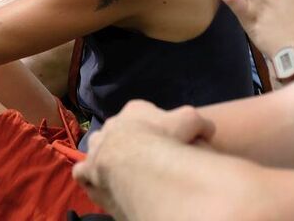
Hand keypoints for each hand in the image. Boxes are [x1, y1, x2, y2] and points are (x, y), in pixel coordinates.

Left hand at [73, 101, 214, 212]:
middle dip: (127, 142)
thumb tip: (208, 129)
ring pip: (98, 148)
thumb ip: (199, 122)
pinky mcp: (87, 169)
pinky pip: (84, 172)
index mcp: (135, 111)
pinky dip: (90, 177)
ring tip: (118, 171)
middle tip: (141, 160)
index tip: (161, 141)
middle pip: (119, 131)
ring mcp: (96, 147)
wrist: (134, 161)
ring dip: (105, 157)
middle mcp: (112, 125)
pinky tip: (100, 184)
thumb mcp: (189, 122)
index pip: (142, 114)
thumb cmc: (162, 139)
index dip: (152, 128)